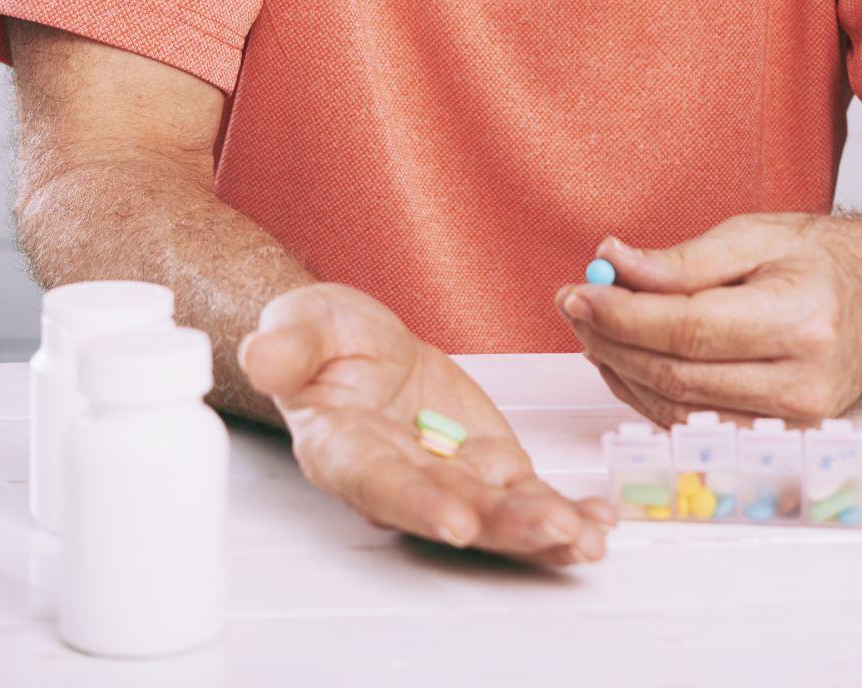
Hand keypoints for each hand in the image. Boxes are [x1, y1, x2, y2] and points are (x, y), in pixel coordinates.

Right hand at [239, 283, 614, 566]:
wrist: (355, 343)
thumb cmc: (320, 341)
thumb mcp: (298, 324)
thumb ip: (287, 346)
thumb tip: (261, 355)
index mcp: (345, 449)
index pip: (379, 482)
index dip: (416, 505)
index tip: (455, 521)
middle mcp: (400, 478)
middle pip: (452, 510)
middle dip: (504, 526)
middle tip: (552, 529)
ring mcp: (447, 477)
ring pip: (497, 513)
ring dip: (544, 528)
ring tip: (588, 536)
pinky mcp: (485, 466)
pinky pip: (526, 495)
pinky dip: (565, 510)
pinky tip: (600, 520)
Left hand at [555, 215, 861, 427]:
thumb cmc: (826, 262)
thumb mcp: (757, 234)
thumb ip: (683, 258)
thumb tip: (612, 261)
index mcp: (801, 319)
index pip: (689, 329)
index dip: (623, 315)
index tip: (579, 291)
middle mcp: (802, 381)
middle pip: (677, 374)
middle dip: (612, 341)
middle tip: (573, 305)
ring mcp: (795, 420)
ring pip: (679, 409)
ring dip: (622, 370)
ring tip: (592, 327)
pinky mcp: (782, 437)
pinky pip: (696, 424)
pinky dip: (650, 394)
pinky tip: (626, 359)